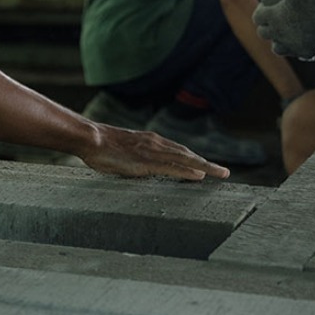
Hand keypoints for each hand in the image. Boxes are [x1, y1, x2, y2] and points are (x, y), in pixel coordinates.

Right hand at [79, 123, 229, 180]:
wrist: (90, 138)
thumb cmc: (100, 146)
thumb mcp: (123, 150)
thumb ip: (135, 157)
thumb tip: (139, 166)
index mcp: (150, 141)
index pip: (178, 151)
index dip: (194, 159)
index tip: (206, 167)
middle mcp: (155, 143)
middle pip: (187, 154)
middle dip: (206, 163)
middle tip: (223, 172)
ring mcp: (152, 152)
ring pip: (185, 159)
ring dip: (205, 166)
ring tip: (221, 173)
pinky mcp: (146, 162)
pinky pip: (172, 167)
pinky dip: (188, 171)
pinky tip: (200, 176)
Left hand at [253, 0, 314, 59]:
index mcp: (274, 16)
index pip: (257, 18)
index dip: (261, 11)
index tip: (267, 7)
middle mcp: (280, 33)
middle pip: (263, 33)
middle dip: (266, 25)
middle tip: (274, 18)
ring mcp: (294, 45)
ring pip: (277, 48)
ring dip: (278, 40)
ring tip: (284, 32)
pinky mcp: (308, 51)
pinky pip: (296, 53)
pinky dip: (296, 48)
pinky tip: (300, 40)